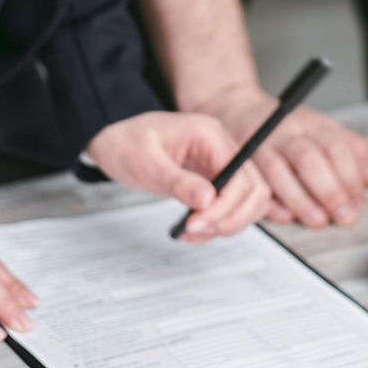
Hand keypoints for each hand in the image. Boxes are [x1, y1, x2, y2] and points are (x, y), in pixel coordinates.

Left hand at [85, 109, 269, 241]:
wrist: (113, 140)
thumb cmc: (126, 143)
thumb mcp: (147, 163)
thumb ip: (178, 182)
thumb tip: (207, 201)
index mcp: (210, 134)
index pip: (240, 174)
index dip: (226, 205)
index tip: (198, 224)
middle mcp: (221, 148)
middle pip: (254, 189)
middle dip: (231, 218)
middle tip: (197, 231)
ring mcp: (219, 164)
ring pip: (249, 200)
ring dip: (228, 223)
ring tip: (193, 232)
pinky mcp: (213, 180)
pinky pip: (230, 206)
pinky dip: (218, 224)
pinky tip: (194, 230)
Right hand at [190, 82, 367, 228]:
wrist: (239, 109)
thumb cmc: (289, 127)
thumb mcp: (323, 129)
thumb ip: (350, 153)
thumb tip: (366, 185)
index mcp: (313, 124)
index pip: (337, 147)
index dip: (350, 177)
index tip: (358, 203)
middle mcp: (288, 132)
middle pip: (310, 159)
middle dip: (329, 191)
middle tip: (343, 216)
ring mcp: (263, 145)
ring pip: (279, 172)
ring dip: (301, 200)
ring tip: (317, 221)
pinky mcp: (241, 160)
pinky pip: (254, 183)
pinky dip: (270, 202)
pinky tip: (285, 216)